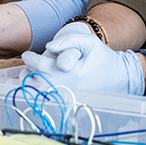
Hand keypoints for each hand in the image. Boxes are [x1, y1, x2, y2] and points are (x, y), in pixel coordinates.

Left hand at [20, 22, 144, 95]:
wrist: (117, 78)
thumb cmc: (102, 57)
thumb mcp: (89, 42)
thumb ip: (67, 41)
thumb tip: (48, 46)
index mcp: (72, 73)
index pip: (41, 67)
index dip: (30, 59)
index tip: (27, 54)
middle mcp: (68, 88)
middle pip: (35, 82)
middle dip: (27, 71)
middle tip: (28, 63)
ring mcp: (67, 97)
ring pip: (37, 94)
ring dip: (30, 82)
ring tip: (31, 72)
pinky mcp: (68, 103)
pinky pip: (45, 100)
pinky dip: (37, 92)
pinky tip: (38, 83)